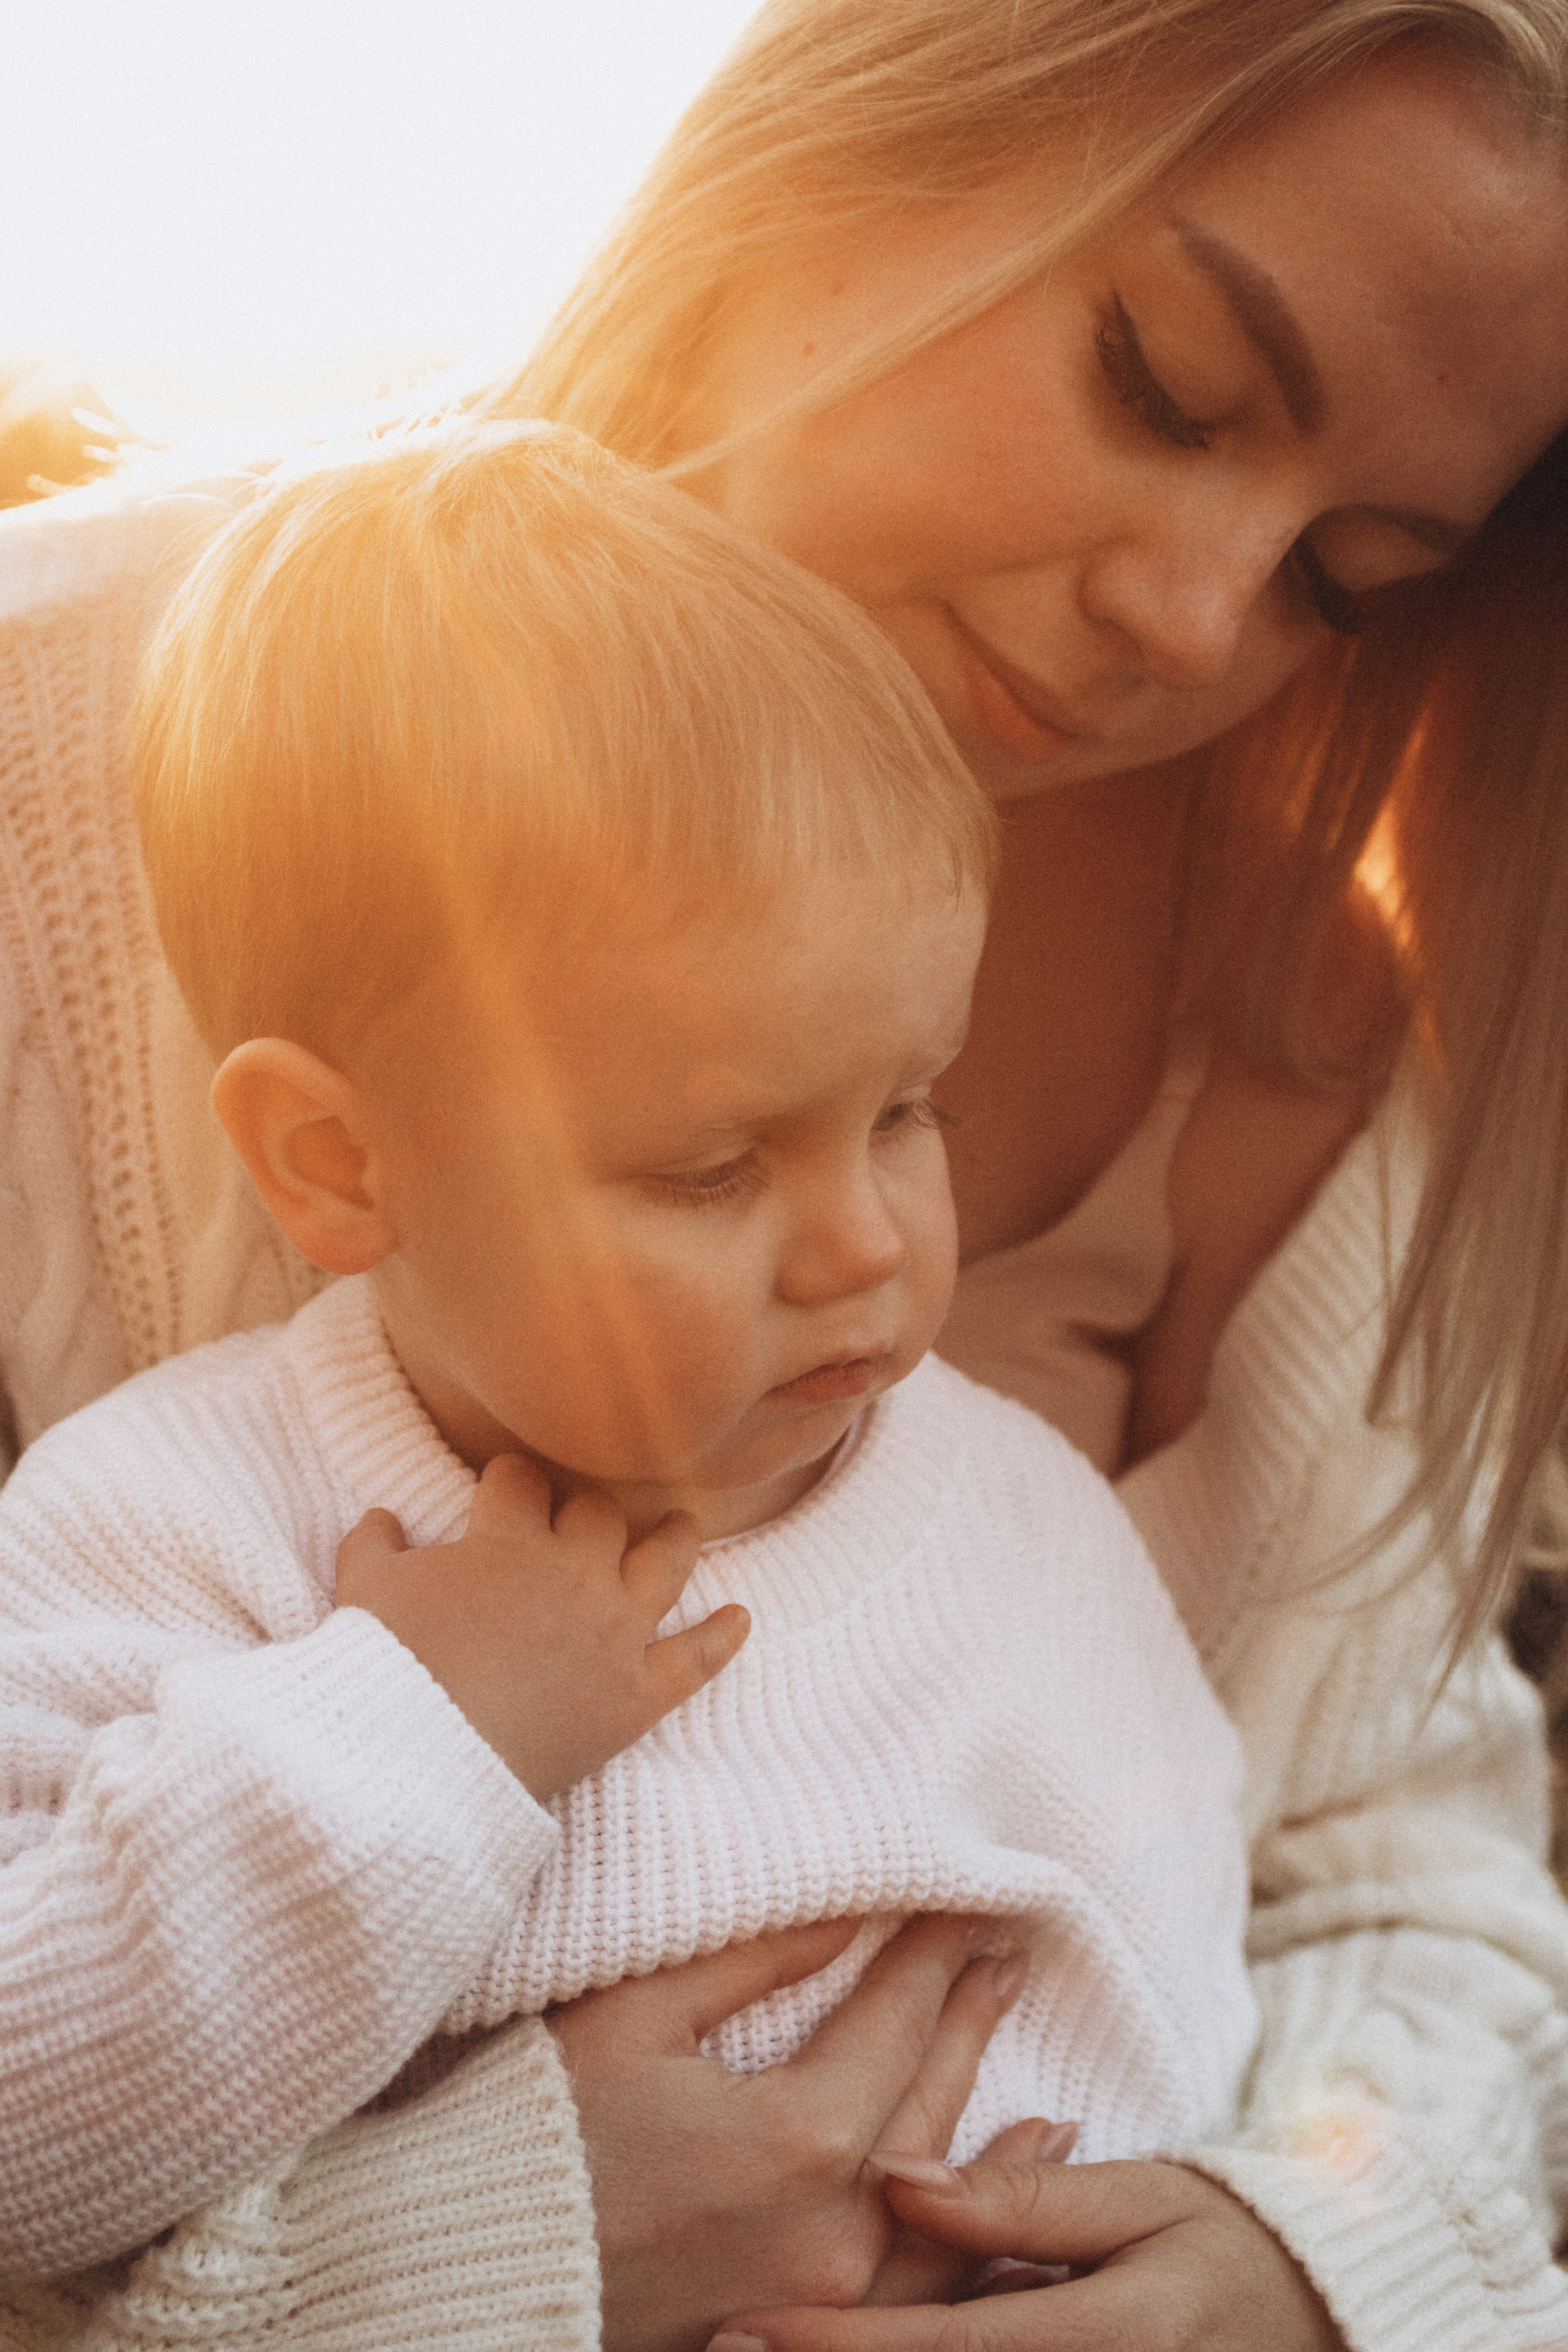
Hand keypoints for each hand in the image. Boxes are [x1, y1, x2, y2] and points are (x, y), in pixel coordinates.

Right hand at [333, 1453, 747, 1797]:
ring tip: (684, 1525)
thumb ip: (374, 1544)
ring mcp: (613, 1631)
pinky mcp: (636, 1695)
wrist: (419, 1759)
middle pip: (597, 1514)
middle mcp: (573, 1572)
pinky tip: (741, 1619)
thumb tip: (381, 1516)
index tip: (507, 1485)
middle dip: (586, 1508)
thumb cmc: (386, 1669)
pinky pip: (694, 1660)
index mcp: (507, 1540)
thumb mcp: (364, 1592)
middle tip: (580, 1515)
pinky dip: (721, 1638)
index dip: (511, 1480)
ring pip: (665, 1563)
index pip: (520, 1481)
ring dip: (676, 1539)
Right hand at [549, 1912, 1044, 2351]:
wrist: (468, 2272)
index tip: (968, 1899)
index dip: (932, 1949)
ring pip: (938, 2193)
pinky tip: (1003, 2208)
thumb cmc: (538, 2129)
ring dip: (992, 2124)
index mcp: (798, 2135)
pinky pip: (917, 2284)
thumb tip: (848, 1905)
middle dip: (968, 2014)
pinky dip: (970, 2237)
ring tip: (1037, 2073)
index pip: (895, 2014)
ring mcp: (825, 2291)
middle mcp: (834, 2224)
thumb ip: (754, 1958)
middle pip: (928, 2093)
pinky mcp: (797, 2327)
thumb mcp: (636, 2015)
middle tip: (1008, 1954)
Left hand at [711, 2152, 1343, 2351]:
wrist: (1323, 2317)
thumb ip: (1022, 2198)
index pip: (947, 2347)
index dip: (842, 2343)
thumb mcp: (1143, 2198)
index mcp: (1116, 2337)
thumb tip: (895, 2173)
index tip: (744, 2329)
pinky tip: (858, 2345)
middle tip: (720, 2347)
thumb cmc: (1224, 2238)